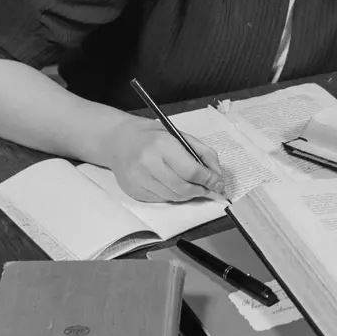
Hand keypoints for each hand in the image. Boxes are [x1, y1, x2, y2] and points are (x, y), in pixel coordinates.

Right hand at [103, 117, 227, 202]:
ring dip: (188, 195)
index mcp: (162, 145)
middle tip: (209, 188)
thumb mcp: (179, 135)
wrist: (118, 140)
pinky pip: (161, 200)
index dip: (209, 179)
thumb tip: (217, 175)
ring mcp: (139, 179)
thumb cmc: (152, 136)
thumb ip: (202, 153)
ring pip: (173, 197)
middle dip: (201, 190)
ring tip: (194, 187)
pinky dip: (173, 196)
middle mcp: (148, 163)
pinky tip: (174, 186)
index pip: (192, 170)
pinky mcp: (134, 191)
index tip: (218, 182)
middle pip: (184, 188)